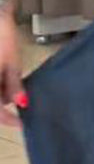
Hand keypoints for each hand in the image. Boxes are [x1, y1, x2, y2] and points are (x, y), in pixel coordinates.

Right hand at [0, 12, 24, 128]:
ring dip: (0, 95)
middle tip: (18, 105)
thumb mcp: (12, 65)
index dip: (8, 120)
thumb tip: (21, 104)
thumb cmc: (2, 40)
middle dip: (2, 108)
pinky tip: (3, 79)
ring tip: (12, 89)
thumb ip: (14, 87)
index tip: (21, 123)